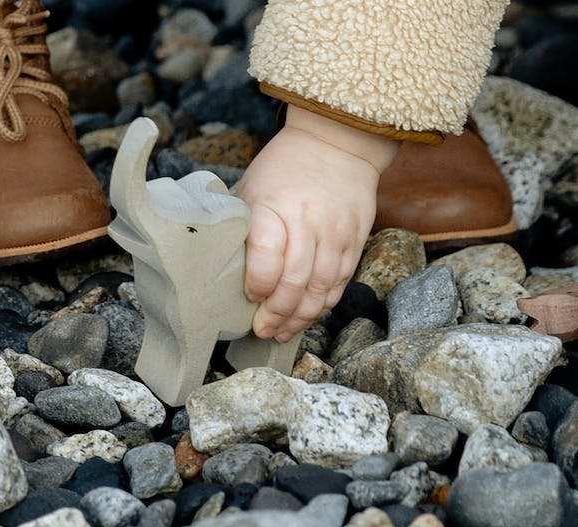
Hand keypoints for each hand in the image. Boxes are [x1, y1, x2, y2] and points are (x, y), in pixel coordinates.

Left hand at [235, 105, 399, 342]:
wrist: (336, 144)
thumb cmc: (282, 170)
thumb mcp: (252, 189)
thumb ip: (244, 229)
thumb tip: (221, 272)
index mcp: (274, 206)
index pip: (267, 254)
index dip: (258, 283)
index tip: (249, 297)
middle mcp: (308, 221)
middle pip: (296, 280)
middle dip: (277, 313)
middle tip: (262, 329)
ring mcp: (336, 233)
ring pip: (321, 289)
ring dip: (301, 317)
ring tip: (282, 332)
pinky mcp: (355, 240)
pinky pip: (340, 283)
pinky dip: (323, 304)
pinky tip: (307, 316)